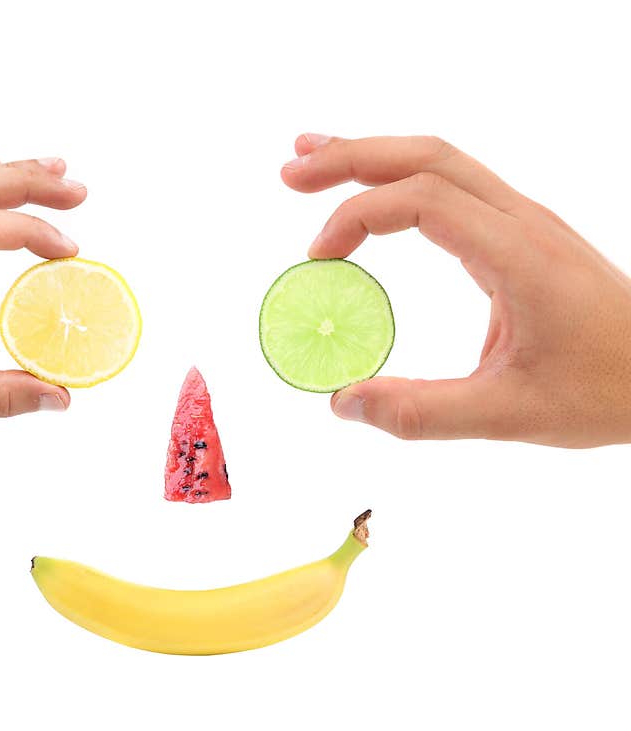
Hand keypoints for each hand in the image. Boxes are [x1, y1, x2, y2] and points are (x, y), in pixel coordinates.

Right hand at [282, 135, 630, 447]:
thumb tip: (344, 403)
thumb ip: (423, 414)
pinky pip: (455, 186)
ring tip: (317, 162)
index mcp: (518, 253)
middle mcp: (522, 221)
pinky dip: (404, 179)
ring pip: (442, 161)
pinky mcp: (522, 235)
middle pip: (428, 156)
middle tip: (291, 171)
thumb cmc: (607, 390)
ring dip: (376, 156)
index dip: (358, 216)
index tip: (319, 259)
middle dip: (353, 156)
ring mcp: (525, 222)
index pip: (422, 200)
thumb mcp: (512, 415)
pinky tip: (378, 198)